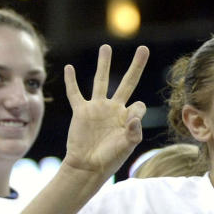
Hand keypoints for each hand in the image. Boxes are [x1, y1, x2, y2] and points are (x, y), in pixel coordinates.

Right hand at [62, 45, 148, 178]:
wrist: (88, 166)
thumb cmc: (110, 158)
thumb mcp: (127, 145)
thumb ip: (135, 129)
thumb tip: (136, 109)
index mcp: (128, 117)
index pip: (139, 105)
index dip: (137, 111)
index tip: (130, 123)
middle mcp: (114, 109)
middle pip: (128, 82)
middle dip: (136, 66)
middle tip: (143, 49)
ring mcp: (97, 108)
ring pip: (100, 81)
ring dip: (104, 64)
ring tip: (106, 47)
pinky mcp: (81, 111)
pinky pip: (75, 93)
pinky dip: (71, 81)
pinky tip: (70, 68)